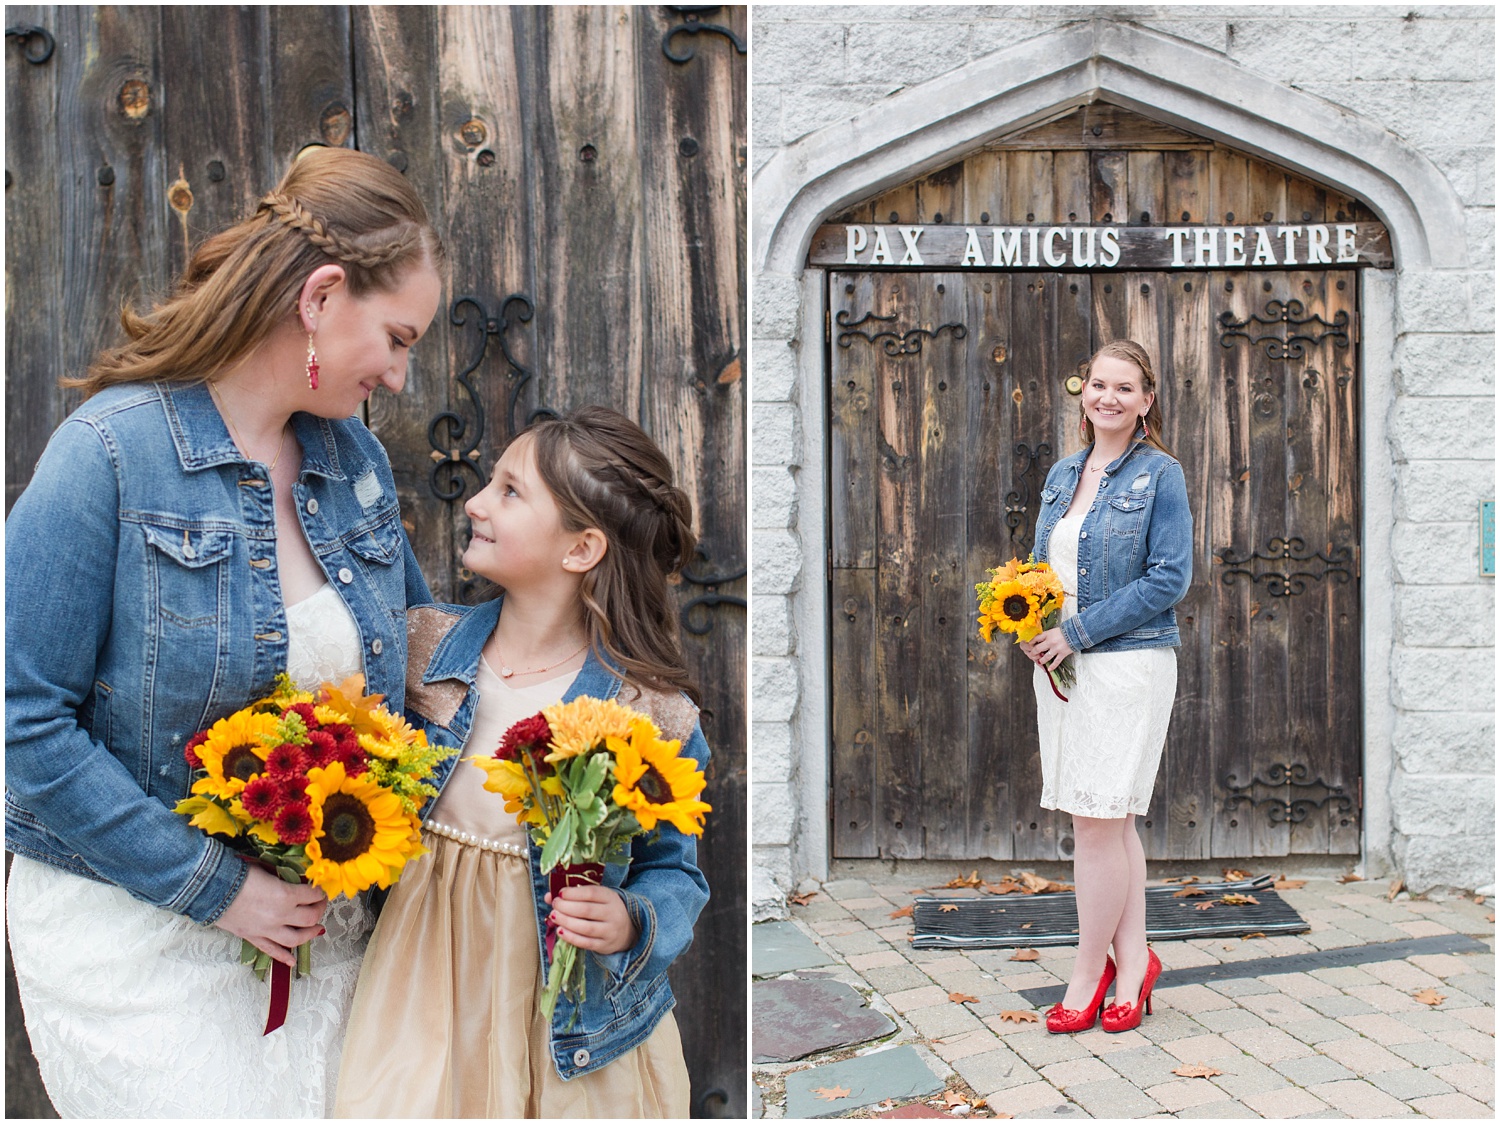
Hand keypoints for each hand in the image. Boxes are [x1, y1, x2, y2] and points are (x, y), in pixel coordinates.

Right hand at [213, 864, 328, 965]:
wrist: (210, 889)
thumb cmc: (239, 873)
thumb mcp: (266, 868)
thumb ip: (283, 876)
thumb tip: (294, 879)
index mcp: (286, 895)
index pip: (313, 895)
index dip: (320, 892)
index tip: (320, 889)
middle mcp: (280, 915)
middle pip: (310, 918)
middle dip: (319, 910)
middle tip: (320, 905)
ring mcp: (267, 930)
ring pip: (296, 939)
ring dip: (310, 934)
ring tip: (317, 929)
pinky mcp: (253, 937)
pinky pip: (271, 950)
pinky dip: (283, 956)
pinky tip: (292, 961)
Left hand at [546, 885, 637, 954]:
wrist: (628, 930)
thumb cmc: (605, 910)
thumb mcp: (596, 898)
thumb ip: (574, 895)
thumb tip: (548, 896)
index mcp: (610, 897)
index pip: (591, 893)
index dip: (573, 893)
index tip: (560, 893)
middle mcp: (613, 914)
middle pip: (587, 910)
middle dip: (566, 907)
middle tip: (554, 905)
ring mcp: (610, 931)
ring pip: (586, 928)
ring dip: (566, 922)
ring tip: (554, 916)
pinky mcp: (605, 945)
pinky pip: (586, 943)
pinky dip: (571, 937)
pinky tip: (560, 931)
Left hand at [1026, 626, 1074, 670]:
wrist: (1076, 633)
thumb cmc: (1065, 631)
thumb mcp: (1053, 630)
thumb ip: (1047, 635)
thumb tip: (1040, 640)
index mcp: (1047, 635)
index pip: (1036, 639)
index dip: (1031, 642)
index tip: (1029, 645)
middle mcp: (1050, 642)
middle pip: (1038, 649)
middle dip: (1034, 653)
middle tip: (1032, 655)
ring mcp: (1056, 649)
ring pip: (1046, 657)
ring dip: (1042, 660)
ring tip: (1040, 662)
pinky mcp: (1062, 654)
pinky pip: (1056, 662)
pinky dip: (1052, 666)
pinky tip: (1049, 669)